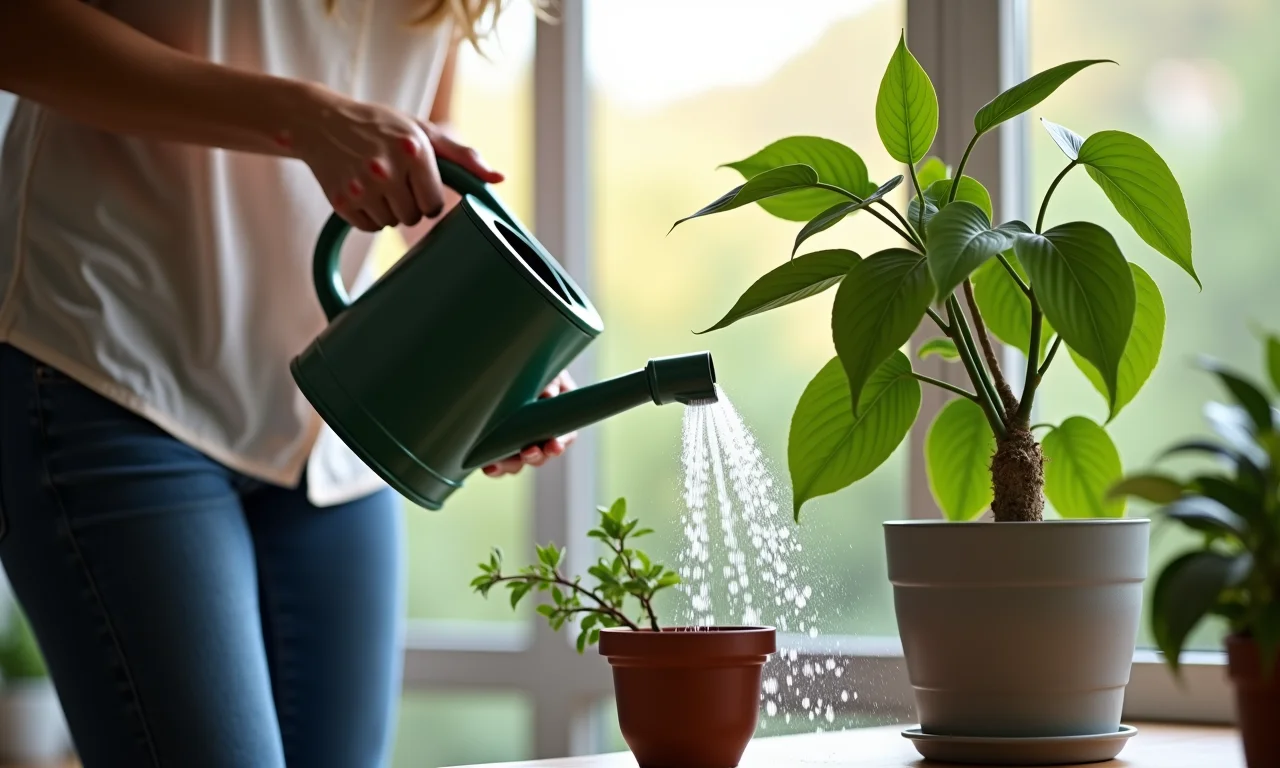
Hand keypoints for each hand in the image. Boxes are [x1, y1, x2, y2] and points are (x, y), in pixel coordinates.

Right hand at [293, 87, 502, 231]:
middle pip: (413, 217)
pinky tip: (360, 189)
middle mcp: (386, 169)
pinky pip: (369, 228)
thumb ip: (463, 156)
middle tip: (393, 178)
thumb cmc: (380, 125)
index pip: (434, 204)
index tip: (417, 181)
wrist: (320, 122)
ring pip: (391, 223)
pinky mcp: (341, 201)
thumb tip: (499, 179)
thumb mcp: (422, 131)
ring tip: (375, 181)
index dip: (427, 196)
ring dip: (387, 209)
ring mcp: (361, 186)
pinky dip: (367, 215)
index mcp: (413, 150)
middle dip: (408, 202)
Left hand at [483, 371, 577, 477]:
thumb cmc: (538, 370)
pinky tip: (486, 465)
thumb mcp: (549, 371)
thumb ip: (551, 382)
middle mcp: (539, 437)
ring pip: (518, 463)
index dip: (559, 444)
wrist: (509, 368)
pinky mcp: (498, 445)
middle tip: (528, 452)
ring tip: (497, 464)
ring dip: (510, 465)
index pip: (564, 438)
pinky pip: (497, 462)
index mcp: (557, 419)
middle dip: (535, 457)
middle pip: (540, 456)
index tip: (553, 446)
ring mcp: (519, 443)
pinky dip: (493, 466)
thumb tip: (548, 394)